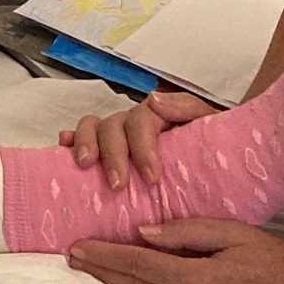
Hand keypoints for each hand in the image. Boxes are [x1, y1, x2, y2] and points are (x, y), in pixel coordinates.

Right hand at [59, 90, 224, 188]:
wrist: (221, 174)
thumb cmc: (213, 152)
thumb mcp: (212, 126)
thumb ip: (189, 110)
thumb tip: (155, 98)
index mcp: (159, 115)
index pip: (142, 120)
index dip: (143, 147)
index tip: (151, 178)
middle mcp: (134, 123)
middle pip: (113, 125)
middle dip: (113, 154)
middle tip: (118, 185)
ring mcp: (117, 136)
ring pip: (93, 127)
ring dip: (86, 143)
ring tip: (85, 166)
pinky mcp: (104, 152)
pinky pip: (81, 137)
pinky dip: (70, 140)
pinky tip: (63, 146)